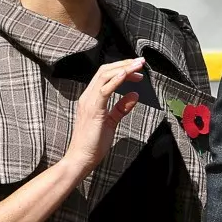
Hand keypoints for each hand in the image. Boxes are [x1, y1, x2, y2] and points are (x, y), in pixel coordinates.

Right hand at [61, 57, 144, 175]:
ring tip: (138, 66)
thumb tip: (135, 95)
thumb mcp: (111, 122)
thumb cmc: (93, 143)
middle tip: (141, 62)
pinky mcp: (94, 111)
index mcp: (90, 98)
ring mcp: (89, 102)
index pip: (105, 75)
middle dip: (124, 63)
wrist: (80, 158)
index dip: (122, 69)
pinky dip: (116, 81)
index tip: (137, 71)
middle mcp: (88, 97)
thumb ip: (122, 108)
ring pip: (105, 76)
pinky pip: (104, 91)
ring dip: (123, 68)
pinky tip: (126, 75)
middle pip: (105, 71)